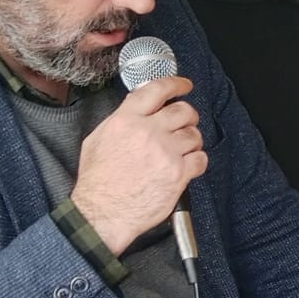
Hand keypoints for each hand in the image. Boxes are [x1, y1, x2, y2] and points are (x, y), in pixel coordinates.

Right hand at [71, 76, 206, 256]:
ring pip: (194, 135)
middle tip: (186, 123)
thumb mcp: (97, 140)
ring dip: (191, 141)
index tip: (185, 85)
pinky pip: (201, 159)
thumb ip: (120, 120)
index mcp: (126, 120)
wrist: (102, 213)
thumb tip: (139, 109)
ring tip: (181, 150)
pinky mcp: (178, 173)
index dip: (176, 84)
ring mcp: (165, 152)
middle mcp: (148, 132)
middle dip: (188, 116)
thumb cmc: (98, 181)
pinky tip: (187, 166)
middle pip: (183, 111)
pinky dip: (197, 161)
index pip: (157, 89)